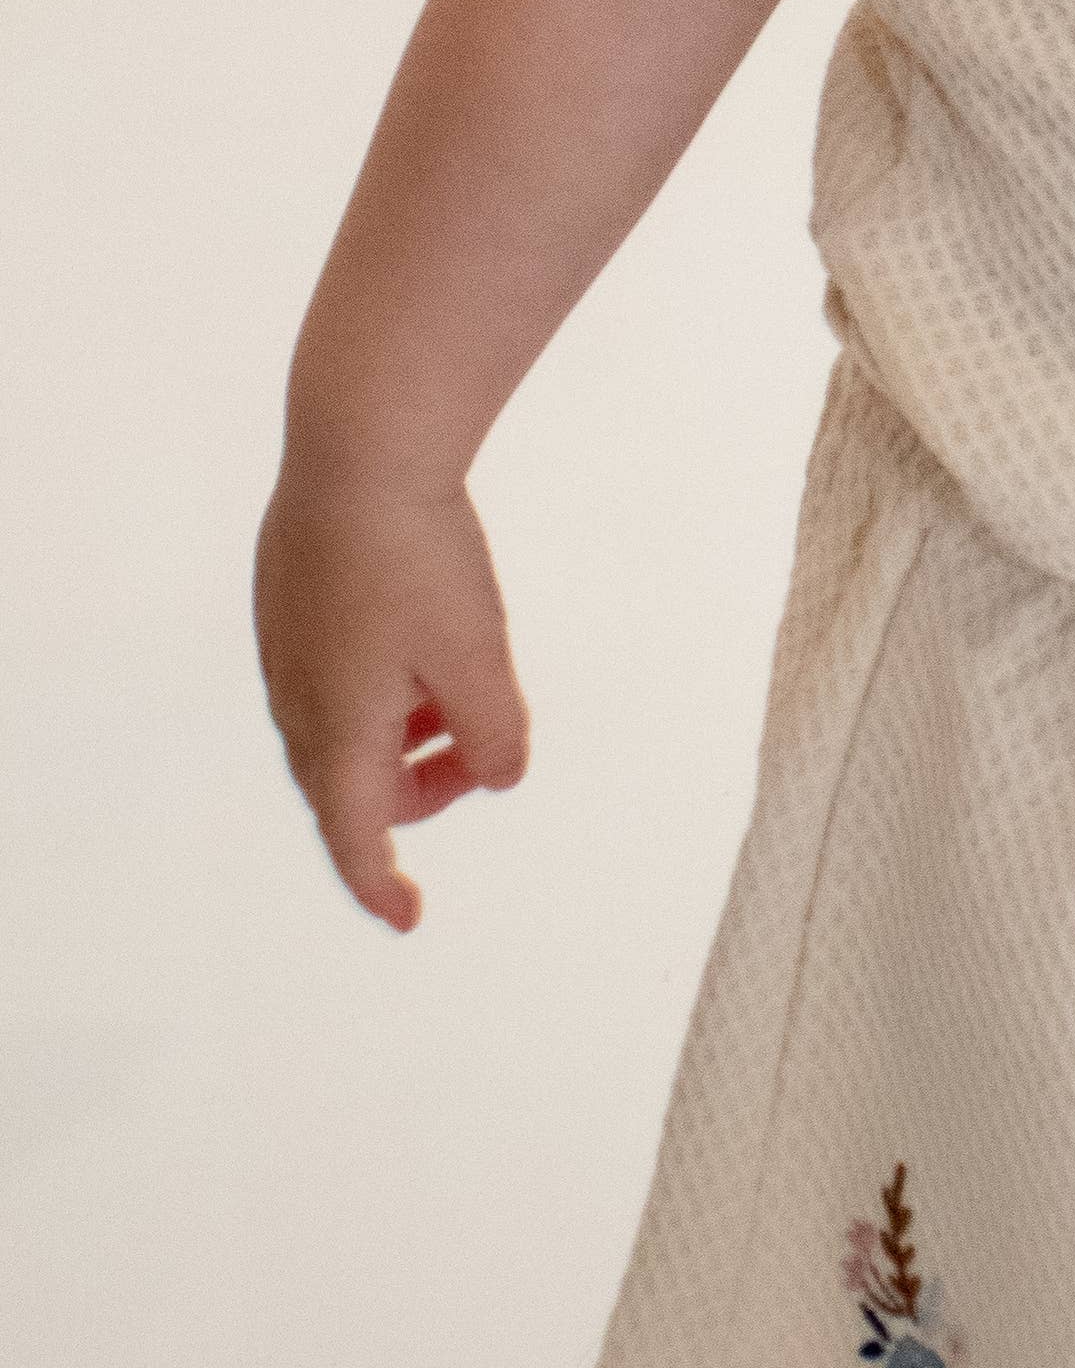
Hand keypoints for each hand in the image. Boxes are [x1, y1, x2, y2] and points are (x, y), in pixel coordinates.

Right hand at [253, 469, 530, 931]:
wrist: (357, 449)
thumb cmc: (418, 560)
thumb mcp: (479, 660)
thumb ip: (494, 736)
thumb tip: (496, 774)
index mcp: (336, 732)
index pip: (355, 838)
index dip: (382, 886)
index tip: (410, 918)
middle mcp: (295, 702)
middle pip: (351, 784)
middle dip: (414, 793)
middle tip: (475, 764)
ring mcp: (284, 650)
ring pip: (342, 726)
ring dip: (401, 736)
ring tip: (457, 697)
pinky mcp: (288, 604)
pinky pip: (331, 676)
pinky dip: (380, 689)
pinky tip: (422, 641)